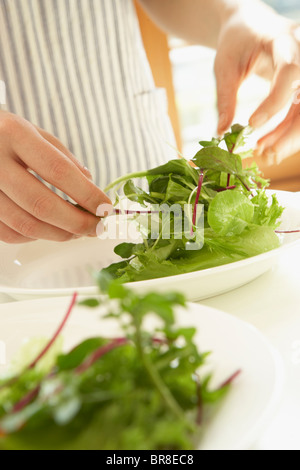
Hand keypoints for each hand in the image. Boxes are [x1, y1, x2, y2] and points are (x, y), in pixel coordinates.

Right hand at [0, 111, 110, 243]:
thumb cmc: (3, 133)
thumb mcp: (32, 131)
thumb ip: (62, 156)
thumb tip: (90, 184)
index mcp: (13, 134)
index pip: (58, 171)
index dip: (87, 194)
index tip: (106, 208)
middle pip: (41, 204)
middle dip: (77, 222)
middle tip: (97, 228)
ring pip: (25, 225)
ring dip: (59, 234)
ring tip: (78, 232)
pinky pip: (9, 233)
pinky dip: (35, 237)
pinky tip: (50, 229)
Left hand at [214, 1, 299, 160]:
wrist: (248, 26)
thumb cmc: (235, 42)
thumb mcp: (224, 67)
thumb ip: (225, 99)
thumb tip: (221, 132)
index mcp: (283, 41)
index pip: (290, 72)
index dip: (274, 101)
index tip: (251, 124)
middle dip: (291, 131)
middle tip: (268, 155)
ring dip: (287, 138)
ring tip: (264, 155)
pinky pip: (298, 114)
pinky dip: (284, 133)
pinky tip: (266, 146)